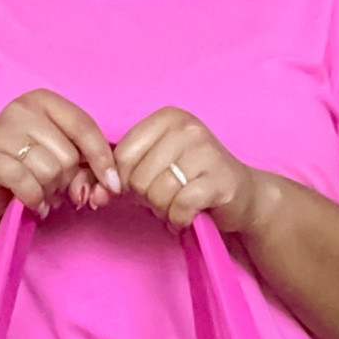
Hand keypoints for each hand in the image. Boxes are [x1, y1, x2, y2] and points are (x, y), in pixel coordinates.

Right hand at [0, 91, 120, 243]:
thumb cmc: (28, 171)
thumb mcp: (62, 163)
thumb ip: (87, 170)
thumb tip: (106, 189)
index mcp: (45, 101)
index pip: (85, 127)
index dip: (102, 159)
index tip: (113, 186)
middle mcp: (22, 109)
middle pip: (68, 154)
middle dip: (68, 181)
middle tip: (57, 190)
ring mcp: (1, 131)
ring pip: (49, 169)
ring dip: (50, 191)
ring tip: (41, 193)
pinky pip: (26, 182)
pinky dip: (34, 199)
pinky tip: (31, 202)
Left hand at [114, 108, 268, 233]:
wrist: (243, 196)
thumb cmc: (191, 182)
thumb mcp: (154, 168)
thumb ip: (122, 174)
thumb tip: (95, 193)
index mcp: (167, 118)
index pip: (122, 156)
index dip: (126, 182)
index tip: (145, 188)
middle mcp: (187, 128)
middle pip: (138, 178)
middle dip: (147, 199)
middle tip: (167, 198)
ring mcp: (206, 150)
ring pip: (157, 193)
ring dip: (164, 211)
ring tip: (179, 207)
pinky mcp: (220, 179)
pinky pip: (180, 206)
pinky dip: (179, 219)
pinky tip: (188, 217)